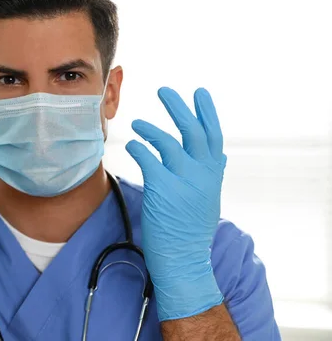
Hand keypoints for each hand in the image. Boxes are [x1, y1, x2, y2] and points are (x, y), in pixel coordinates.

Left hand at [126, 87, 225, 320]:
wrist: (183, 259)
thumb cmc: (190, 230)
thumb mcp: (208, 198)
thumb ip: (210, 175)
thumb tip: (217, 155)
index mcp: (214, 175)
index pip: (214, 135)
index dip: (207, 112)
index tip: (200, 92)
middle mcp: (203, 174)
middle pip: (192, 131)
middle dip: (178, 107)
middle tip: (163, 90)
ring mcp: (184, 181)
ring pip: (168, 142)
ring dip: (151, 128)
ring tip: (138, 122)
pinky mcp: (163, 189)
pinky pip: (148, 158)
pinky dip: (139, 147)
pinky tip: (132, 144)